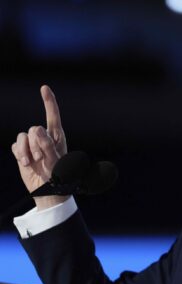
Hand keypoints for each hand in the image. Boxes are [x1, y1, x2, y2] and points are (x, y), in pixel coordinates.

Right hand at [11, 85, 68, 209]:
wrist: (47, 190)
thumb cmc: (58, 176)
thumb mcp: (56, 160)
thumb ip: (47, 144)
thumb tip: (36, 129)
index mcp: (57, 136)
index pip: (53, 116)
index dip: (48, 101)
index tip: (44, 88)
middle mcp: (45, 137)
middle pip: (33, 129)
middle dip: (34, 144)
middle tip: (40, 157)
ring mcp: (32, 144)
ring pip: (22, 136)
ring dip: (24, 150)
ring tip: (30, 162)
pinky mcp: (22, 151)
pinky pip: (15, 145)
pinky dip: (19, 154)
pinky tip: (25, 163)